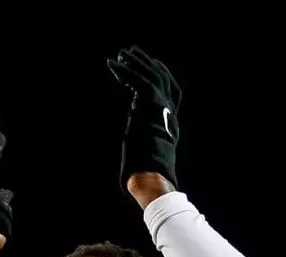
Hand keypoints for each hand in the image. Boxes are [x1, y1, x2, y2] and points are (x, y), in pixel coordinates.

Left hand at [107, 46, 182, 193]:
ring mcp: (162, 106)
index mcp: (171, 122)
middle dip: (147, 64)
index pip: (173, 92)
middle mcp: (170, 111)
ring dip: (135, 62)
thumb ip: (143, 137)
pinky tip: (112, 64)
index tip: (155, 64)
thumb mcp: (147, 153)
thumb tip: (133, 132)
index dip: (164, 76)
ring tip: (121, 54)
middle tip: (132, 52)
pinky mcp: (150, 104)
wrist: (151, 175)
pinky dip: (123, 71)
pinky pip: (136, 80)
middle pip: (162, 79)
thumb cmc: (146, 173)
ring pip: (150, 75)